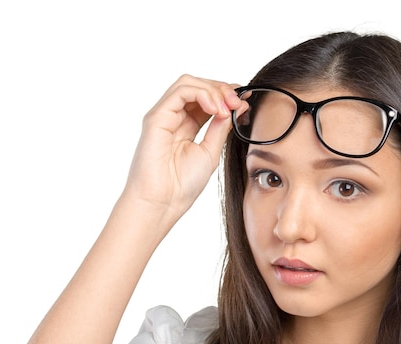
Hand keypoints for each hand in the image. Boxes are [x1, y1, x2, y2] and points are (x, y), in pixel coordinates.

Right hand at [120, 75, 241, 223]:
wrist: (162, 202)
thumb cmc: (182, 185)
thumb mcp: (210, 152)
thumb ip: (220, 128)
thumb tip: (236, 107)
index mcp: (186, 126)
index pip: (206, 99)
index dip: (226, 96)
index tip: (244, 102)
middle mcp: (174, 117)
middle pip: (198, 86)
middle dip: (222, 90)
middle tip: (238, 102)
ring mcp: (164, 115)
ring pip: (188, 83)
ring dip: (213, 90)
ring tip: (227, 107)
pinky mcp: (156, 117)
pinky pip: (180, 92)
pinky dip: (201, 94)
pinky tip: (215, 109)